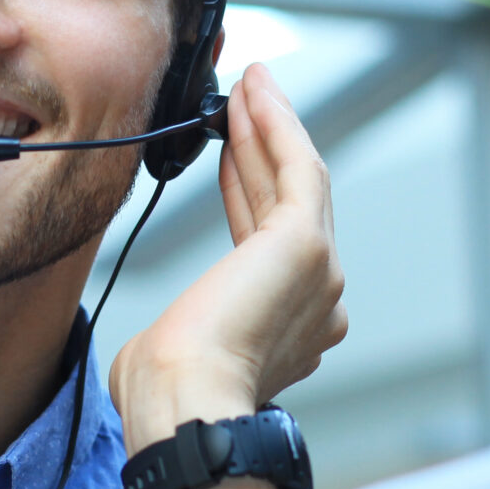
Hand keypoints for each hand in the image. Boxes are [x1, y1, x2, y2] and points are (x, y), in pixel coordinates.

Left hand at [109, 63, 347, 465]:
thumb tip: (172, 335)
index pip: (268, 239)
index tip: (229, 152)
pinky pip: (296, 168)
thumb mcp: (178, 352)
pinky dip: (278, 126)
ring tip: (249, 84)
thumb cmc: (167, 396)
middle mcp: (320, 302)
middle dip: (263, 146)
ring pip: (296, 180)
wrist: (185, 404)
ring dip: (271, 126)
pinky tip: (256, 93)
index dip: (248, 187)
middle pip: (286, 202)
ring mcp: (321, 273)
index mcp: (291, 332)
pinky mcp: (306, 245)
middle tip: (243, 100)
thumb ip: (190, 331)